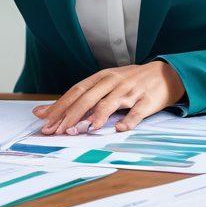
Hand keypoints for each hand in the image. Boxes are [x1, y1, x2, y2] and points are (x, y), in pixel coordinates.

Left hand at [31, 61, 185, 134]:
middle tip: (59, 131)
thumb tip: (41, 112)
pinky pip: (137, 111)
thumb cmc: (128, 83)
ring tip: (86, 129)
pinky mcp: (147, 100)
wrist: (164, 75)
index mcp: (101, 77)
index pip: (76, 91)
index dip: (60, 106)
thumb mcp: (103, 85)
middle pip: (89, 97)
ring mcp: (130, 90)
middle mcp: (113, 81)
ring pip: (111, 103)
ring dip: (98, 116)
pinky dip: (129, 120)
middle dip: (72, 114)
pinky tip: (121, 129)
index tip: (46, 122)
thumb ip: (77, 99)